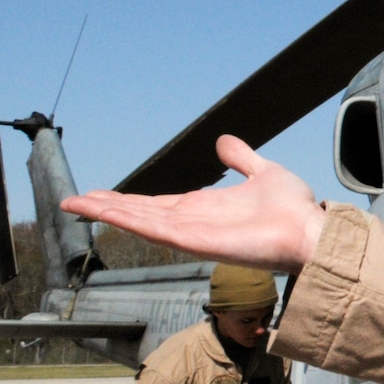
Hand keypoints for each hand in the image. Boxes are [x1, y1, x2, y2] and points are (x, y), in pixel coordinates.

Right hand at [62, 135, 326, 271]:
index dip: (127, 200)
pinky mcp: (196, 242)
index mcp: (204, 208)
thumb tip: (224, 141)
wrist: (311, 229)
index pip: (156, 204)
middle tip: (72, 200)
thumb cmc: (293, 210)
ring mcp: (192, 233)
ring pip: (139, 221)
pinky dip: (129, 221)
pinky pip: (155, 230)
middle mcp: (192, 222)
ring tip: (75, 204)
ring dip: (107, 212)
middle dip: (106, 206)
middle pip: (139, 213)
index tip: (100, 194)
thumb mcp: (262, 172)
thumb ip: (242, 159)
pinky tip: (105, 212)